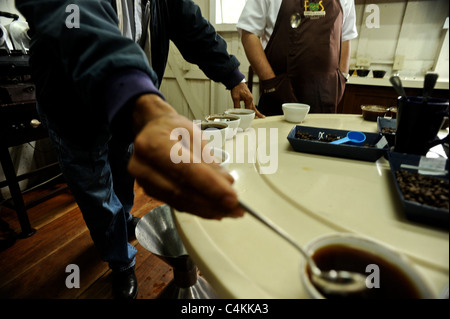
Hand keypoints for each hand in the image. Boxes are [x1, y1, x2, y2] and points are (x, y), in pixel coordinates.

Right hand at [128, 94, 243, 219]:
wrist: (150, 130)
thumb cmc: (172, 128)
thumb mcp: (193, 134)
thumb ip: (208, 158)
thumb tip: (226, 182)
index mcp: (154, 144)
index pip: (186, 169)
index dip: (210, 186)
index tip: (233, 198)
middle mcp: (143, 165)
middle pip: (182, 191)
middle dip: (212, 202)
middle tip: (237, 209)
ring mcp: (144, 182)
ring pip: (180, 202)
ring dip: (208, 210)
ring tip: (231, 212)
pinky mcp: (150, 192)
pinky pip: (177, 204)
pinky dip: (198, 209)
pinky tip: (215, 211)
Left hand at [231, 82, 264, 117]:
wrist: (236, 82)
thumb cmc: (237, 87)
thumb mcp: (235, 97)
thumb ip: (237, 105)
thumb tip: (236, 112)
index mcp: (249, 99)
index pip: (250, 109)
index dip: (249, 115)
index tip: (250, 119)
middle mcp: (251, 98)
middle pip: (254, 108)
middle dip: (258, 113)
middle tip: (262, 117)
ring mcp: (250, 98)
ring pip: (253, 106)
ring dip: (256, 111)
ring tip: (259, 115)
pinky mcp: (248, 97)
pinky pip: (251, 104)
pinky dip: (253, 108)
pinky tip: (253, 110)